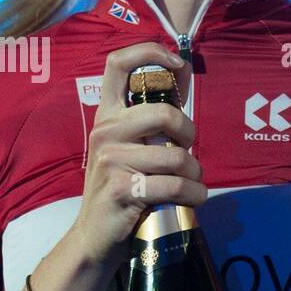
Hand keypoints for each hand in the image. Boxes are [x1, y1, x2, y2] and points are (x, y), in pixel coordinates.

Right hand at [70, 42, 203, 267]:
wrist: (94, 237)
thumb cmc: (122, 188)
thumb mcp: (130, 149)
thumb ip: (152, 121)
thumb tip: (183, 74)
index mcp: (107, 115)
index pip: (117, 64)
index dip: (150, 52)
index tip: (177, 62)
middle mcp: (105, 131)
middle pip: (164, 113)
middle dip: (190, 133)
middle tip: (189, 151)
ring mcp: (110, 160)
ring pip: (176, 157)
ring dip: (195, 175)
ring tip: (192, 184)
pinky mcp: (121, 189)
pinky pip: (175, 185)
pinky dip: (194, 195)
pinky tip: (194, 200)